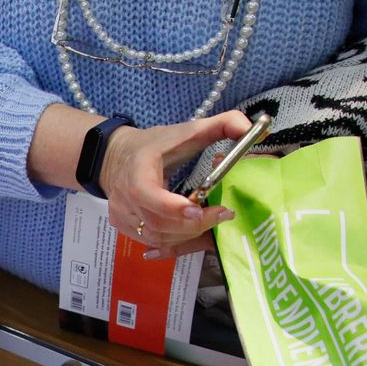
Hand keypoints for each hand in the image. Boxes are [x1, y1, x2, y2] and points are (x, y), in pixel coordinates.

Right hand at [98, 110, 248, 258]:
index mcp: (136, 173)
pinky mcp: (123, 227)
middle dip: (192, 224)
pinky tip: (192, 227)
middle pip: (158, 223)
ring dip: (187, 233)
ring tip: (210, 219)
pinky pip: (152, 241)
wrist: (117, 157)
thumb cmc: (153, 145)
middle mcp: (124, 198)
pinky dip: (175, 238)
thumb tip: (249, 128)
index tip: (199, 209)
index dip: (173, 208)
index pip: (149, 196)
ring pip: (157, 237)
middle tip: (221, 215)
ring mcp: (122, 215)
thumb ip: (221, 125)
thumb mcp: (186, 130)